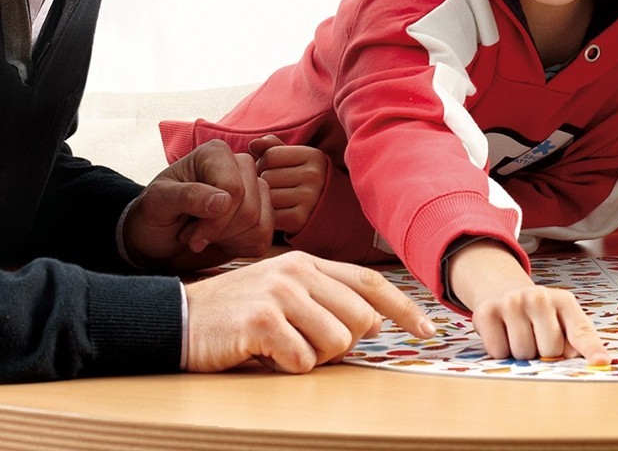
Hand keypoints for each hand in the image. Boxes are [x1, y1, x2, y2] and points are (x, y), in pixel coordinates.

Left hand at [124, 139, 272, 270]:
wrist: (156, 240)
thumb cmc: (153, 216)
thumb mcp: (157, 203)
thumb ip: (188, 196)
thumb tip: (224, 201)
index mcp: (216, 154)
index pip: (234, 189)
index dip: (214, 220)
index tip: (186, 233)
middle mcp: (241, 167)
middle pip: (250, 208)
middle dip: (218, 232)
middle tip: (191, 233)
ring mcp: (254, 190)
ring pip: (260, 224)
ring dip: (227, 240)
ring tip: (204, 234)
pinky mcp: (261, 214)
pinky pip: (265, 237)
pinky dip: (239, 248)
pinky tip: (220, 240)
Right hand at [185, 251, 436, 372]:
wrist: (178, 318)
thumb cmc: (236, 313)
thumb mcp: (283, 293)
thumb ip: (325, 300)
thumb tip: (373, 323)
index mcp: (308, 262)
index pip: (369, 281)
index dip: (403, 307)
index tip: (427, 329)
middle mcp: (298, 271)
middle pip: (360, 319)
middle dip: (343, 345)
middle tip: (306, 345)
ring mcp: (281, 293)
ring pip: (336, 342)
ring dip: (313, 357)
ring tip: (282, 347)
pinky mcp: (263, 320)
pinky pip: (302, 360)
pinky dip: (288, 367)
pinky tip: (265, 354)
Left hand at [249, 135, 327, 234]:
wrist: (328, 210)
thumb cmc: (303, 179)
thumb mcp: (294, 158)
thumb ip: (272, 147)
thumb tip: (253, 143)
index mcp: (313, 155)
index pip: (270, 155)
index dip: (265, 163)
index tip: (275, 171)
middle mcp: (314, 175)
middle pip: (267, 176)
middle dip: (265, 182)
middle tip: (276, 188)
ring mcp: (309, 198)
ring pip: (266, 195)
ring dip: (265, 199)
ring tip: (278, 200)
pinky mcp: (300, 219)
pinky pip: (269, 214)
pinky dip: (269, 215)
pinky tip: (280, 212)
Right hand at [449, 240, 608, 364]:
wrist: (504, 294)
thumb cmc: (540, 317)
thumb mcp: (563, 321)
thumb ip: (577, 342)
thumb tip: (595, 363)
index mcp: (563, 301)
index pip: (580, 330)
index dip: (591, 349)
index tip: (601, 363)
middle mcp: (538, 297)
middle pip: (549, 350)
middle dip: (543, 354)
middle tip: (536, 340)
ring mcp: (511, 302)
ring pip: (522, 353)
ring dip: (521, 355)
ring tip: (520, 337)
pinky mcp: (486, 312)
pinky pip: (498, 351)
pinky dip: (500, 352)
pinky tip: (503, 335)